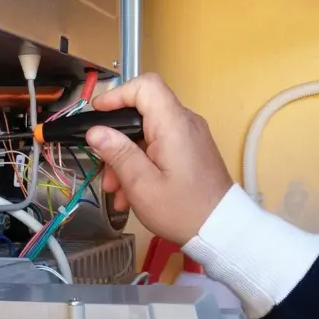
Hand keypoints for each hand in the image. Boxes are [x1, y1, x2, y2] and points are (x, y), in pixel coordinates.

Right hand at [86, 73, 232, 244]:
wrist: (222, 231)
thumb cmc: (182, 209)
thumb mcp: (142, 184)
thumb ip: (118, 153)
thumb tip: (95, 131)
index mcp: (174, 124)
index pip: (145, 86)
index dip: (118, 94)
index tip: (97, 114)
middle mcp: (185, 123)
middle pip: (142, 113)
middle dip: (116, 139)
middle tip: (104, 169)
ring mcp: (190, 137)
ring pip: (147, 134)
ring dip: (126, 158)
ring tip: (117, 191)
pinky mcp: (191, 151)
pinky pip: (159, 147)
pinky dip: (142, 163)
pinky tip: (132, 193)